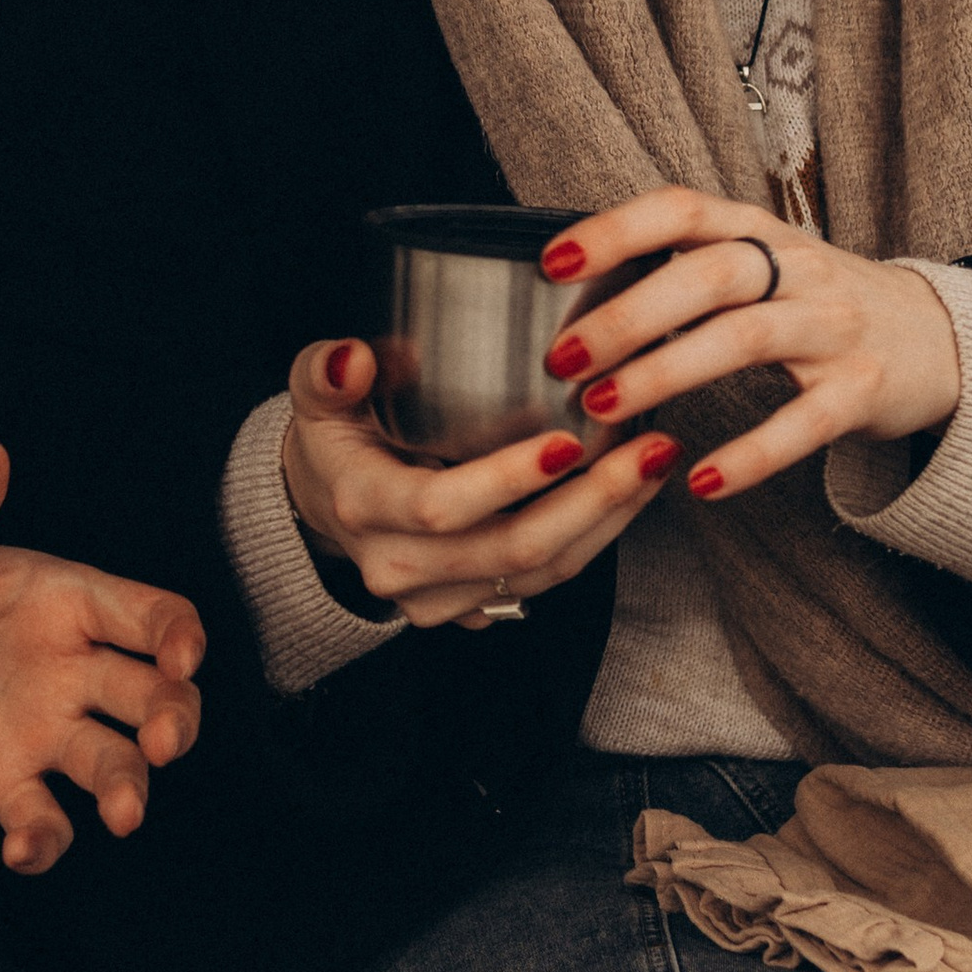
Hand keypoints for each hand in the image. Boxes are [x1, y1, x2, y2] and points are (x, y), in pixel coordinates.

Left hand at [0, 441, 204, 874]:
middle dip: (173, 719)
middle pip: (155, 696)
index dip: (179, 636)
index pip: (152, 617)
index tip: (179, 657)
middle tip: (162, 743)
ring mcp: (44, 731)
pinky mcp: (5, 783)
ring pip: (113, 763)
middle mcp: (72, 669)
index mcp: (68, 603)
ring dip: (128, 788)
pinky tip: (22, 850)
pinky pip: (44, 818)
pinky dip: (44, 839)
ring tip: (121, 814)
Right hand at [282, 336, 678, 628]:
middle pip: (511, 551)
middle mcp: (398, 567)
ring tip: (656, 462)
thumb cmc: (335, 435)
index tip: (569, 441)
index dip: (508, 480)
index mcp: (362, 508)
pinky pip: (544, 585)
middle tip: (649, 446)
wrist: (325, 504)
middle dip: (592, 502)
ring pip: (541, 575)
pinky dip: (595, 539)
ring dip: (609, 521)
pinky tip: (630, 493)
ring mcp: (436, 601)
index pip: (441, 506)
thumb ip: (327, 370)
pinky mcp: (469, 611)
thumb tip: (354, 359)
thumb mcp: (316, 392)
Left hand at [526, 186, 960, 503]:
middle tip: (562, 356)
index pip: (682, 210)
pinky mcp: (862, 391)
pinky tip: (699, 483)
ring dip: (665, 372)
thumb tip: (576, 285)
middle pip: (708, 274)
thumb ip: (686, 267)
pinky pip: (803, 423)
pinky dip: (750, 454)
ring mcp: (835, 327)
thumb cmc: (817, 302)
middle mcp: (799, 268)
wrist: (941, 339)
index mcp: (760, 231)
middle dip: (628, 314)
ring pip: (744, 339)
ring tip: (602, 407)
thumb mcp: (762, 264)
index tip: (551, 263)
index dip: (615, 230)